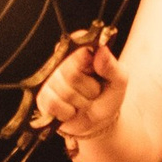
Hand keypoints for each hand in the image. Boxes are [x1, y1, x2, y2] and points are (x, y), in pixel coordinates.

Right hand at [28, 28, 124, 149]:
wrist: (99, 122)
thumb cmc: (107, 95)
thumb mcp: (119, 81)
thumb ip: (112, 66)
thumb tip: (101, 50)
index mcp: (82, 50)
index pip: (78, 39)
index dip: (87, 56)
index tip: (94, 67)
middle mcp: (62, 61)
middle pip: (72, 73)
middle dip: (89, 89)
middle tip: (94, 91)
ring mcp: (50, 79)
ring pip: (65, 91)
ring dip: (81, 103)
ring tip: (84, 102)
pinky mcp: (43, 97)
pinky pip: (54, 104)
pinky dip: (68, 112)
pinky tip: (72, 110)